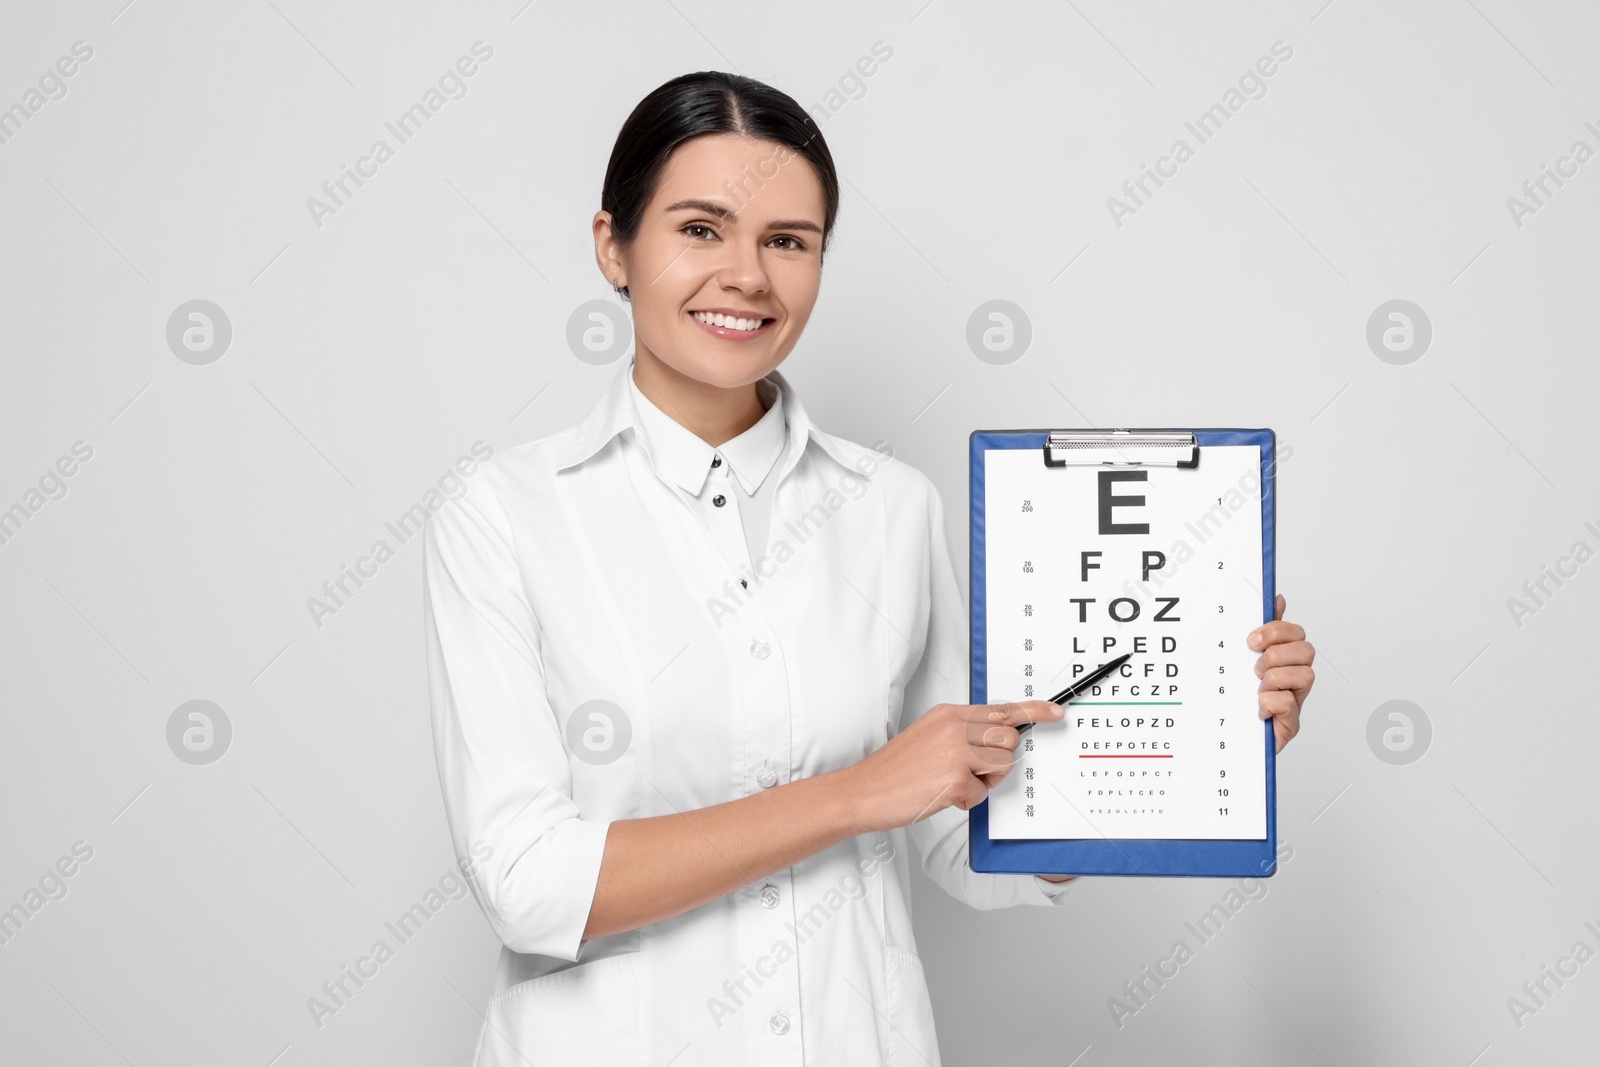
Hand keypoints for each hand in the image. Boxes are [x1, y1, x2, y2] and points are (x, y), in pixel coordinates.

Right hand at [842, 701, 1063, 833]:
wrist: (863, 791)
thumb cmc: (895, 770)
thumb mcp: (929, 735)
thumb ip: (960, 732)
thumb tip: (996, 738)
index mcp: (949, 714)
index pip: (1002, 709)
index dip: (1034, 711)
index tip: (1055, 713)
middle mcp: (954, 728)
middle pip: (1008, 740)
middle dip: (997, 761)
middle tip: (972, 771)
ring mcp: (955, 752)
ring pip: (1001, 767)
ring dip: (984, 782)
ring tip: (952, 783)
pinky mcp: (954, 780)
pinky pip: (981, 794)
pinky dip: (965, 801)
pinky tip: (940, 795)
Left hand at [1248, 594, 1314, 752]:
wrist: (1228, 738)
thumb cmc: (1238, 697)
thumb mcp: (1242, 658)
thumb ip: (1262, 630)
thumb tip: (1277, 598)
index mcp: (1284, 660)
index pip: (1296, 633)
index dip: (1277, 631)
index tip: (1252, 639)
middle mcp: (1294, 679)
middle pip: (1306, 651)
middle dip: (1277, 654)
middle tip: (1255, 667)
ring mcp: (1294, 701)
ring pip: (1306, 675)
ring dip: (1275, 678)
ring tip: (1257, 687)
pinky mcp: (1289, 725)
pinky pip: (1289, 704)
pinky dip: (1270, 703)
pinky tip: (1257, 708)